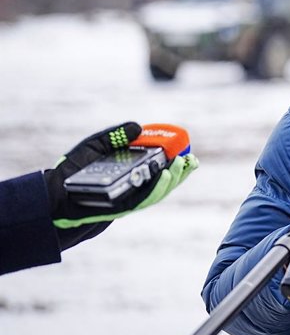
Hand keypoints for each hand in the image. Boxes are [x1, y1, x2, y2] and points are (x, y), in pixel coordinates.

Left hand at [43, 122, 197, 228]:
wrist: (52, 196)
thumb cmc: (71, 171)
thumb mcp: (95, 146)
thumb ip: (115, 135)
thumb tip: (138, 126)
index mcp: (129, 170)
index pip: (156, 163)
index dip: (172, 156)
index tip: (185, 147)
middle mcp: (133, 185)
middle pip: (163, 178)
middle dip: (180, 169)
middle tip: (191, 159)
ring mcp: (130, 197)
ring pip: (159, 189)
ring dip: (173, 178)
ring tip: (181, 164)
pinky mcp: (123, 207)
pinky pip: (145, 198)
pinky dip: (158, 187)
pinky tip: (165, 175)